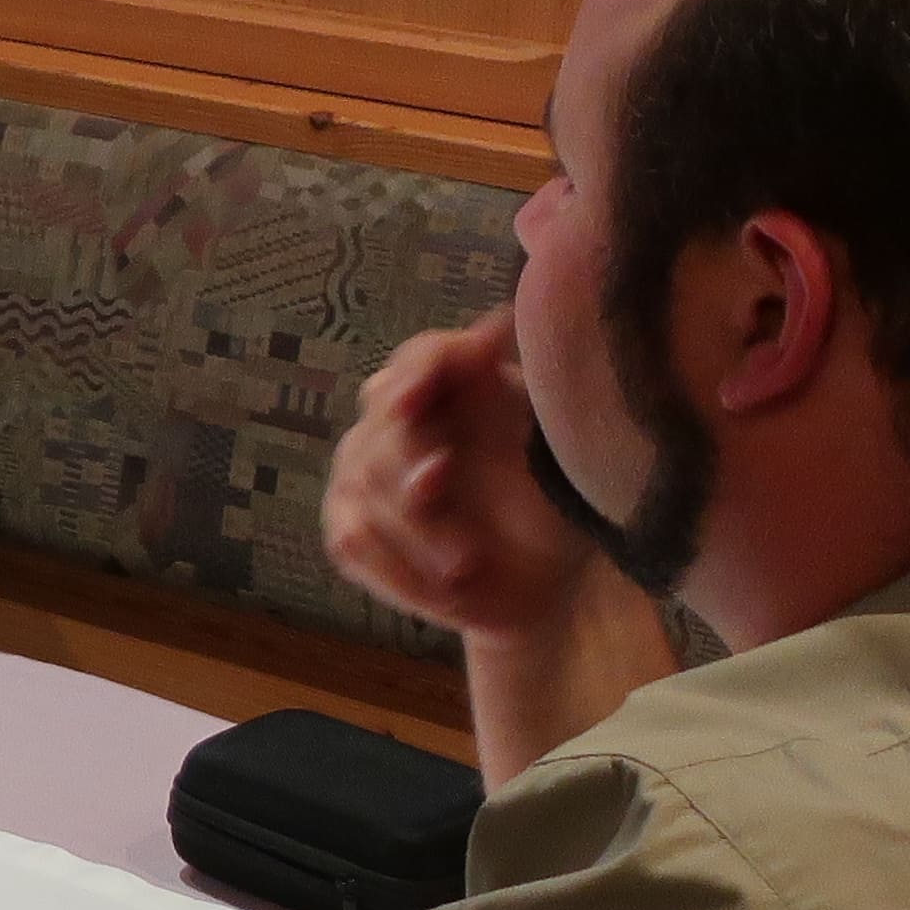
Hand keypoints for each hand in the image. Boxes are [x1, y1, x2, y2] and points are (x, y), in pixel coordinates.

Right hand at [324, 313, 595, 641]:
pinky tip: (441, 586)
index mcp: (459, 385)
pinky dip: (399, 570)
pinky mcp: (351, 528)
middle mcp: (401, 419)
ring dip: (417, 534)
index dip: (414, 374)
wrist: (544, 585)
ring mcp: (365, 473)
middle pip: (381, 428)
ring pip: (364, 487)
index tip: (416, 400)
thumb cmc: (557, 505)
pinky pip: (355, 541)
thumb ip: (534, 384)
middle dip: (409, 469)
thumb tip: (501, 323)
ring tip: (463, 565)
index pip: (420, 358)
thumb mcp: (558, 446)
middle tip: (441, 497)